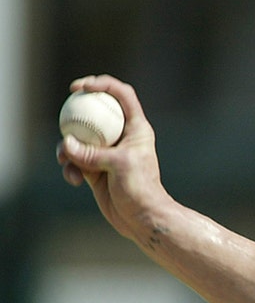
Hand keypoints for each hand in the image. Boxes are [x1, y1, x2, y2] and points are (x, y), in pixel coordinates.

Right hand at [56, 75, 171, 242]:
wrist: (141, 217)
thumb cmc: (140, 188)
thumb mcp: (119, 165)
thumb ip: (91, 153)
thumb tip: (65, 144)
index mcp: (136, 128)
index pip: (122, 96)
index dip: (103, 84)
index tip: (82, 86)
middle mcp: (122, 136)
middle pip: (96, 112)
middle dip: (77, 110)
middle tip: (64, 107)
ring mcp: (107, 152)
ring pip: (80, 138)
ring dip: (67, 147)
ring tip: (64, 160)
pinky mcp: (95, 168)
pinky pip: (75, 160)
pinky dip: (70, 167)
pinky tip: (73, 180)